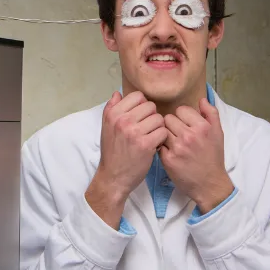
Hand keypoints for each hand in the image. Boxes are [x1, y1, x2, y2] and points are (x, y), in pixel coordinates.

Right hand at [86, 91, 167, 228]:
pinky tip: (154, 146)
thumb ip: (112, 108)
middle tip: (147, 129)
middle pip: (150, 106)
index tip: (140, 117)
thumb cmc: (112, 151)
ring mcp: (134, 132)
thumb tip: (118, 93)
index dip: (143, 106)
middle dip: (152, 117)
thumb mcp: (106, 128)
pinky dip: (161, 139)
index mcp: (113, 114)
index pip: (138, 96)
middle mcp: (122, 120)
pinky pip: (163, 132)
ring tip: (151, 137)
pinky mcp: (146, 144)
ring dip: (158, 128)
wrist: (113, 176)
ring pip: (159, 119)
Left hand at [161, 98, 232, 213]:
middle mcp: (190, 136)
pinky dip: (161, 147)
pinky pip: (158, 144)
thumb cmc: (213, 157)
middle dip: (171, 125)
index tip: (185, 124)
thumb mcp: (218, 133)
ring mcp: (177, 148)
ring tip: (173, 142)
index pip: (181, 110)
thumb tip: (201, 99)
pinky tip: (169, 151)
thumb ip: (211, 114)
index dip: (182, 116)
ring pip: (161, 130)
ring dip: (165, 134)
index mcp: (203, 127)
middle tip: (177, 134)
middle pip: (168, 118)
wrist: (209, 184)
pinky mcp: (168, 159)